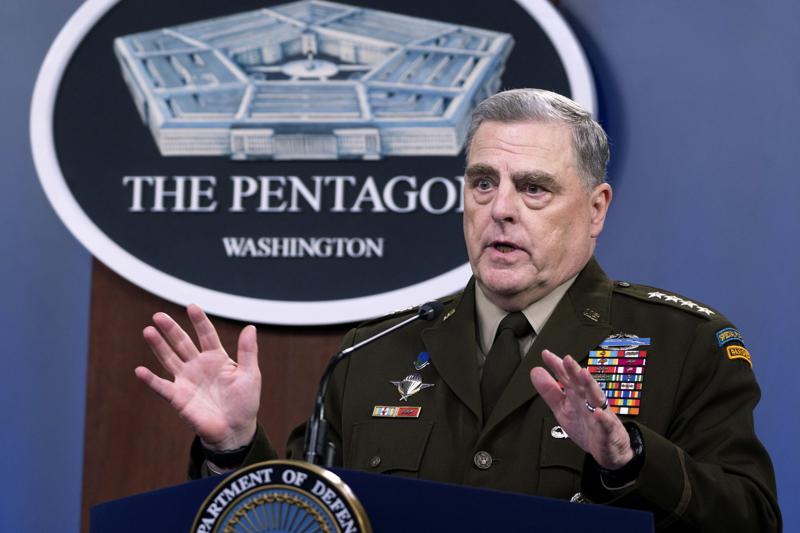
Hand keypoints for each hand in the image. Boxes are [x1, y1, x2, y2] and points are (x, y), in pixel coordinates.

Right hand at [134, 304, 260, 450]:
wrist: (235, 430)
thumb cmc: (244, 402)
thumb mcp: (250, 375)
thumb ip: (248, 352)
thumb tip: (250, 327)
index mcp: (217, 358)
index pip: (206, 335)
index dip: (199, 321)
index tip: (192, 306)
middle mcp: (198, 366)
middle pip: (182, 343)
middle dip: (171, 329)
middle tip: (159, 315)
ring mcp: (186, 380)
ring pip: (169, 359)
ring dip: (158, 346)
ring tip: (148, 331)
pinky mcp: (178, 397)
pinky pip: (162, 386)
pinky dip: (150, 380)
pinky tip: (140, 370)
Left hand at [530, 349, 632, 469]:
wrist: (608, 449)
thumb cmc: (585, 426)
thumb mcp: (562, 409)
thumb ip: (549, 391)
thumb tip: (535, 371)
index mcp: (577, 396)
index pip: (566, 378)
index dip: (557, 367)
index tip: (546, 354)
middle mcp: (589, 401)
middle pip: (581, 384)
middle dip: (574, 371)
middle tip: (567, 359)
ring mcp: (600, 415)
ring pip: (596, 398)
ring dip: (590, 386)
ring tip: (584, 374)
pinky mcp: (608, 431)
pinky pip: (606, 424)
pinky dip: (603, 419)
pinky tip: (599, 413)